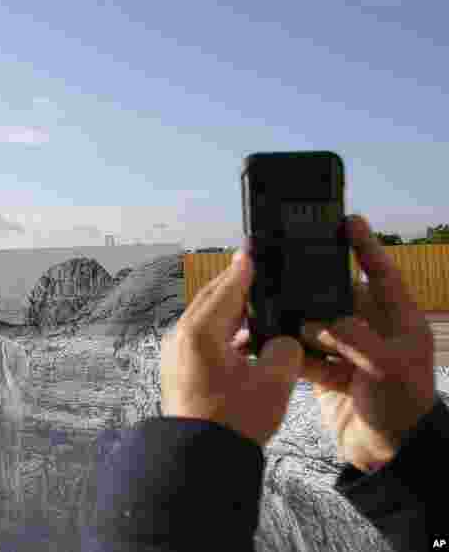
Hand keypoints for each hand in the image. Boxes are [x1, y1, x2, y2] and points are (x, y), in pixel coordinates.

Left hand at [161, 250, 303, 446]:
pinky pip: (203, 338)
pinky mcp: (179, 368)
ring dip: (231, 312)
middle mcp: (181, 336)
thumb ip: (284, 350)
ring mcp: (176, 353)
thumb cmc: (233, 422)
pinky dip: (224, 333)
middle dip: (235, 286)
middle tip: (256, 271)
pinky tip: (247, 340)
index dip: (243, 269)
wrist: (201, 457)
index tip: (252, 250)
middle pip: (212, 300)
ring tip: (258, 306)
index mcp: (200, 332)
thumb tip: (283, 339)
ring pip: (207, 320)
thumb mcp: (273, 383)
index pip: (226, 289)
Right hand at [296, 215, 436, 472]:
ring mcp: (348, 350)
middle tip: (287, 265)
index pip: (381, 273)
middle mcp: (371, 330)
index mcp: (397, 321)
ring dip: (297, 320)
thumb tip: (317, 322)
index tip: (347, 220)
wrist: (390, 454)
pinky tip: (269, 338)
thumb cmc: (405, 406)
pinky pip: (303, 351)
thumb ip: (353, 338)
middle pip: (338, 296)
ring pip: (316, 323)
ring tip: (271, 305)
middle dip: (314, 286)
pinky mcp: (327, 371)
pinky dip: (289, 348)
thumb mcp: (388, 366)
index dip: (365, 246)